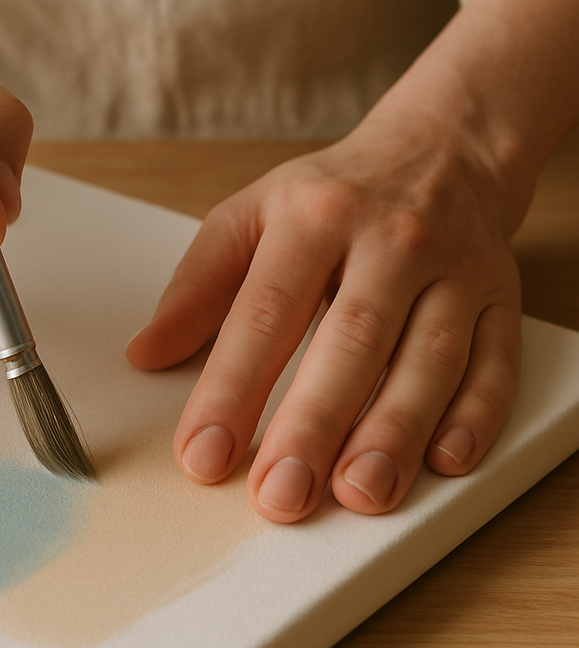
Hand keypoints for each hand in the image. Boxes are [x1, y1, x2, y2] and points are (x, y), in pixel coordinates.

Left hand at [127, 115, 521, 521]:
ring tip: (358, 493)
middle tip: (281, 494)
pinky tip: (442, 460)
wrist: (438, 152)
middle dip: (313, 424)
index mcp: (313, 216)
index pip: (265, 310)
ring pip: (427, 359)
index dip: (231, 387)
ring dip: (393, 432)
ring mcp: (453, 269)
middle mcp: (389, 239)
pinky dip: (474, 415)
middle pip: (350, 340)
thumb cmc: (331, 196)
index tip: (202, 453)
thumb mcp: (251, 215)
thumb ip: (198, 286)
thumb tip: (147, 353)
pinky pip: (495, 361)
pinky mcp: (500, 298)